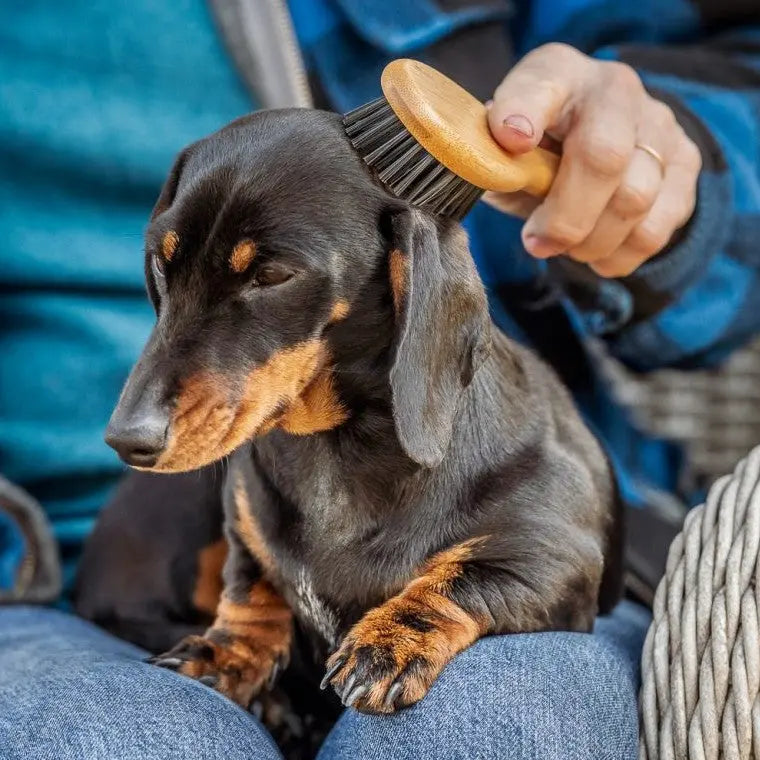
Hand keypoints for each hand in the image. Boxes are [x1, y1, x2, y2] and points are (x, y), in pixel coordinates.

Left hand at [485, 43, 701, 277]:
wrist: (593, 150)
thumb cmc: (533, 154)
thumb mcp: (501, 153)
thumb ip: (491, 163)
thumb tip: (483, 176)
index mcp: (556, 75)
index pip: (540, 85)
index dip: (524, 110)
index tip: (511, 140)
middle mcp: (614, 89)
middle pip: (604, 157)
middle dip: (566, 218)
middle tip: (537, 244)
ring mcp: (657, 124)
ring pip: (636, 199)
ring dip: (592, 242)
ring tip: (567, 248)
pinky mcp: (684, 164)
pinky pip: (657, 227)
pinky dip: (620, 255)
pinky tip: (596, 254)